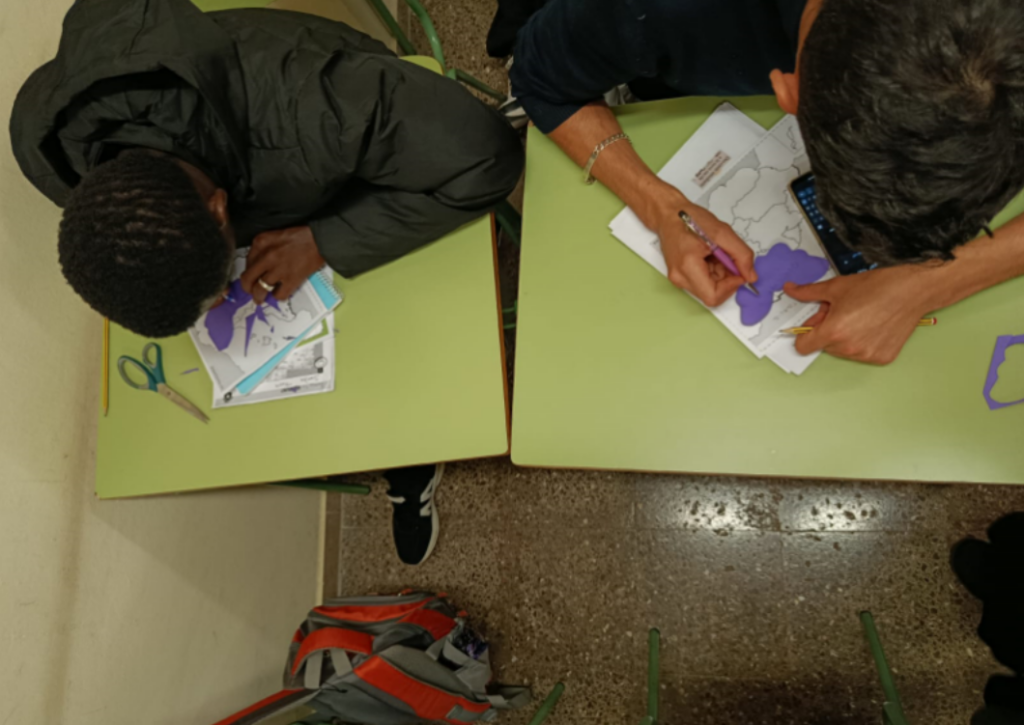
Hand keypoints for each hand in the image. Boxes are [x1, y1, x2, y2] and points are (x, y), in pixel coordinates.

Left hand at [241, 226, 325, 303]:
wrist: (319, 240)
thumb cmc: (298, 236)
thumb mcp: (274, 235)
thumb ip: (262, 248)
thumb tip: (257, 265)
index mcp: (260, 243)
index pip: (247, 263)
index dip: (248, 271)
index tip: (252, 276)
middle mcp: (266, 257)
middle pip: (248, 279)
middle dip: (247, 288)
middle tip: (250, 292)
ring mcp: (278, 270)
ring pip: (260, 289)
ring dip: (258, 297)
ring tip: (259, 300)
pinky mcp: (291, 280)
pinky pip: (279, 295)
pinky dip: (277, 296)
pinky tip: (278, 293)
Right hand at [656, 203, 756, 306]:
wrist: (668, 216)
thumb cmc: (691, 219)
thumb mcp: (723, 232)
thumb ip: (741, 255)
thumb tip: (750, 277)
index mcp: (688, 267)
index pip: (713, 296)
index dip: (731, 287)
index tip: (738, 271)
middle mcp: (680, 278)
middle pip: (712, 294)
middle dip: (726, 279)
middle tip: (727, 257)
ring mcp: (678, 279)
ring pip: (709, 289)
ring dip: (720, 275)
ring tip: (716, 254)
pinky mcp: (680, 277)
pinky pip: (703, 283)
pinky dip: (713, 272)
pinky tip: (710, 256)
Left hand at [784, 265, 932, 364]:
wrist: (913, 291)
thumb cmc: (877, 287)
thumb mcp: (836, 287)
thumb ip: (808, 293)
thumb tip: (789, 289)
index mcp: (833, 332)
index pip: (803, 346)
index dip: (805, 332)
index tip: (815, 321)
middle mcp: (849, 348)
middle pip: (824, 346)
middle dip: (828, 329)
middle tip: (843, 310)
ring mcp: (866, 355)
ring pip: (842, 350)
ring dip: (844, 337)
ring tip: (860, 316)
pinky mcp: (882, 358)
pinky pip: (861, 353)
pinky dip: (863, 342)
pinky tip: (874, 325)